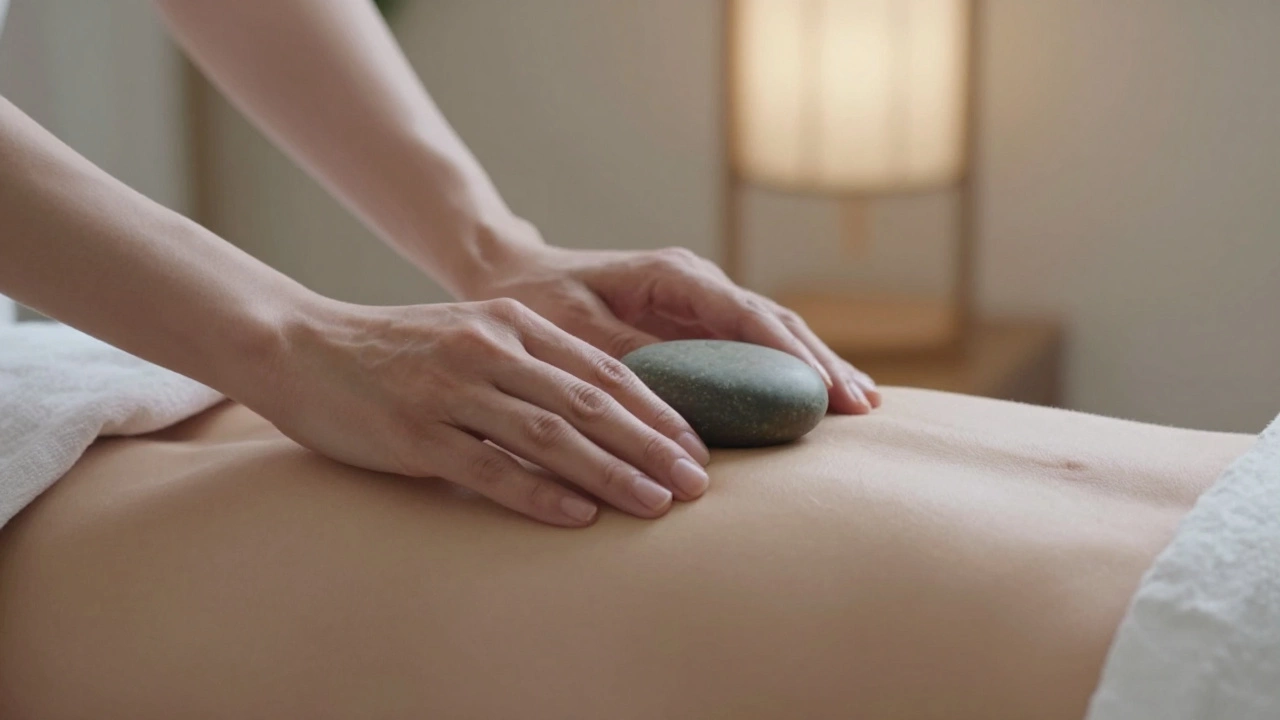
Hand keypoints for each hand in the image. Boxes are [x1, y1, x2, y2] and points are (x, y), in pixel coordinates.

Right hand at [253, 297, 711, 526]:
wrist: (302, 346)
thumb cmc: (396, 348)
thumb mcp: (471, 333)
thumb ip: (530, 361)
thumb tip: (601, 408)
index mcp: (511, 325)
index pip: (602, 370)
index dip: (656, 409)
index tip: (695, 444)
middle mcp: (489, 351)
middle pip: (589, 404)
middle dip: (651, 446)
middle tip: (696, 482)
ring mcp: (452, 391)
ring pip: (550, 436)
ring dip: (610, 473)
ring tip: (656, 504)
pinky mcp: (416, 434)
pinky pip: (489, 468)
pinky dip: (539, 494)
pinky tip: (579, 516)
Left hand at [469, 243, 881, 413]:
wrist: (515, 279)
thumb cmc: (540, 300)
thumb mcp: (576, 329)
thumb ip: (630, 354)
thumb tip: (679, 395)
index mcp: (673, 276)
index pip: (748, 316)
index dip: (792, 356)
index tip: (826, 390)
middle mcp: (696, 284)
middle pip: (775, 323)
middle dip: (819, 362)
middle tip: (860, 406)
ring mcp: (700, 303)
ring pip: (772, 334)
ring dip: (813, 368)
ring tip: (858, 404)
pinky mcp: (695, 325)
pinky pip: (750, 348)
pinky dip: (784, 372)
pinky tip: (816, 398)